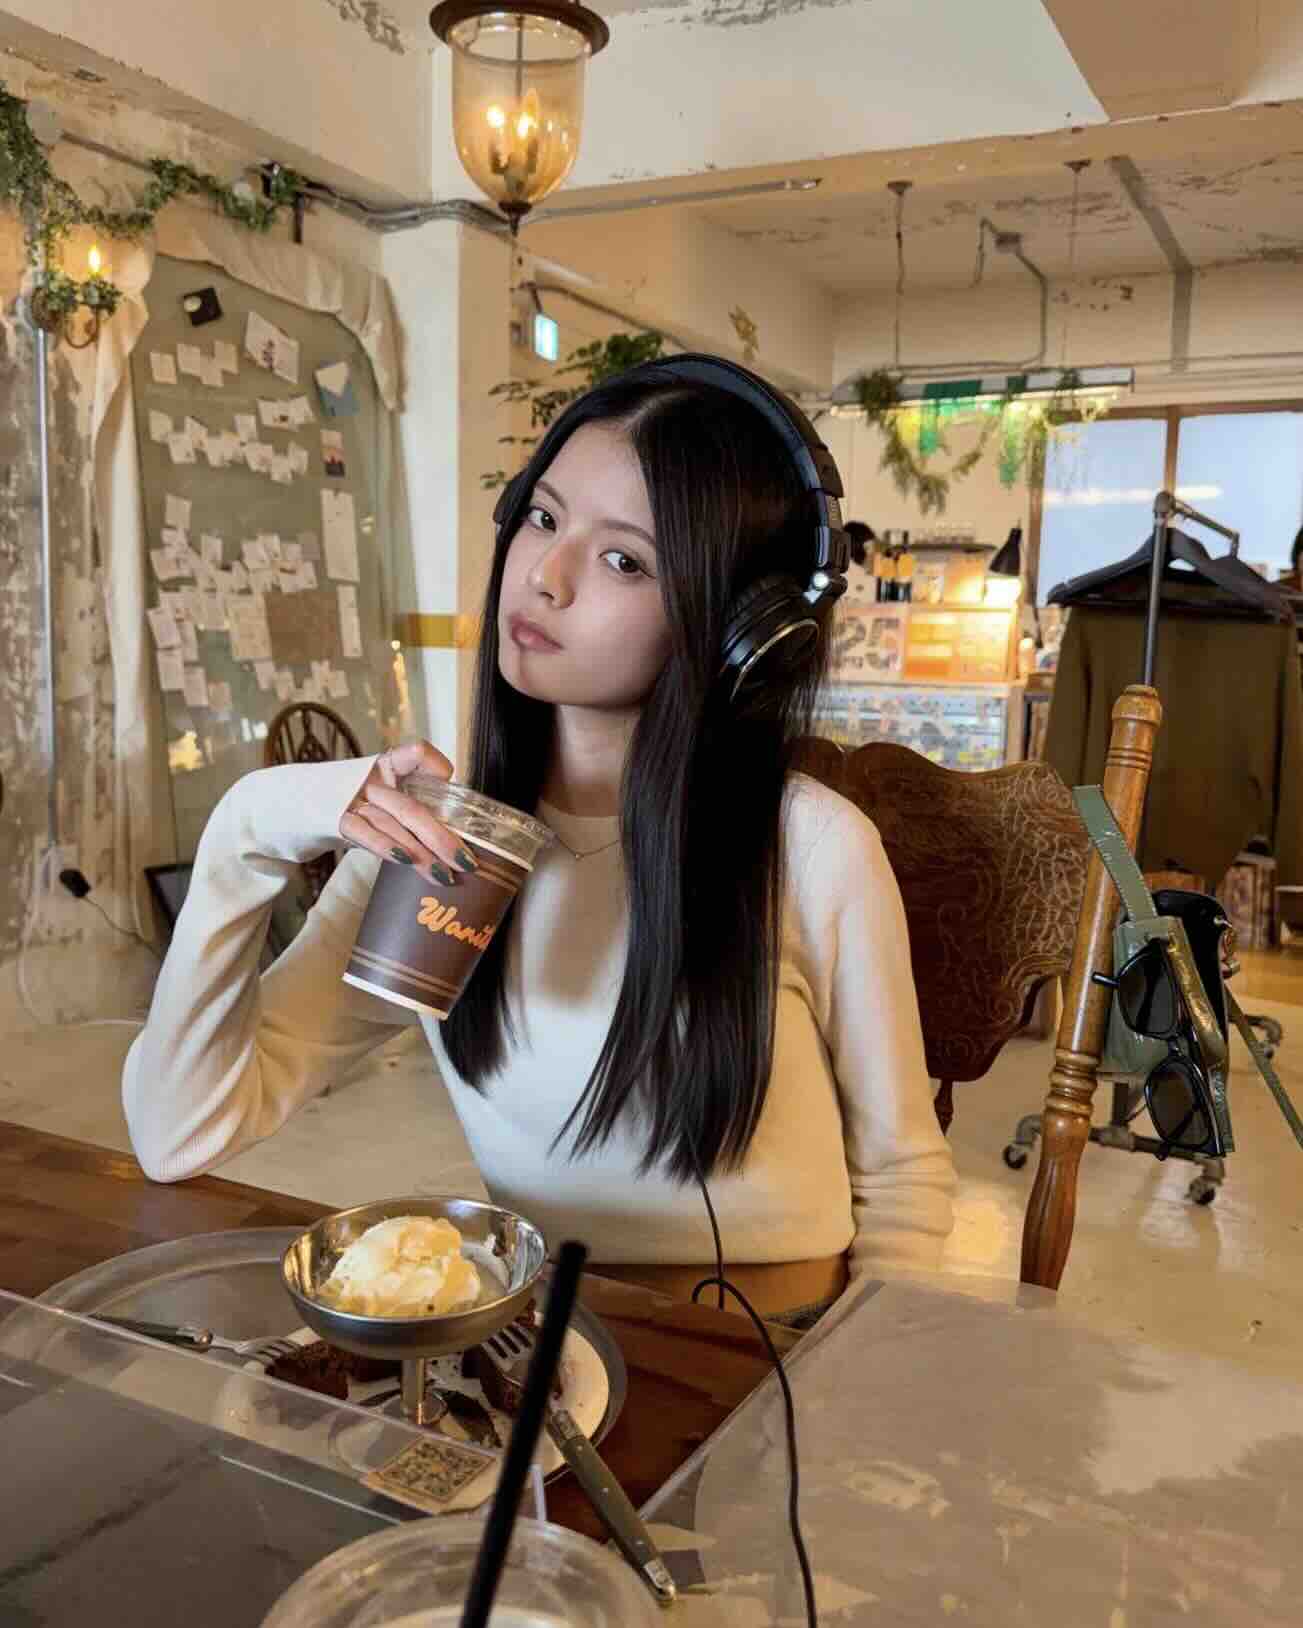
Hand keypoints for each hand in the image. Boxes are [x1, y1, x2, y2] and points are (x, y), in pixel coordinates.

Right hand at [338, 742, 477, 885]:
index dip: (438, 769)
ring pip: (394, 822)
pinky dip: (386, 846)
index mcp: (387, 766)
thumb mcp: (378, 801)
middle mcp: (371, 777)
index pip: (417, 753)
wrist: (288, 807)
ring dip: (422, 853)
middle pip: (413, 806)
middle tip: (467, 862)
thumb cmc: (345, 807)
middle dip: (443, 837)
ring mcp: (351, 796)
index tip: (451, 792)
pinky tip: (405, 860)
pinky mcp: (332, 817)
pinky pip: (364, 831)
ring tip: (444, 876)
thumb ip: (407, 809)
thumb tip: (449, 839)